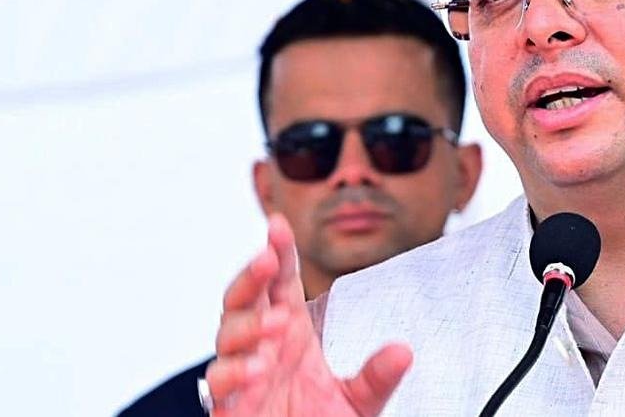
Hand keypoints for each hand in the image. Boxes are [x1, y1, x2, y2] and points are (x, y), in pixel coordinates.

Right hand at [204, 214, 411, 415]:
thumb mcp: (359, 402)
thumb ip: (376, 376)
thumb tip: (404, 351)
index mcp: (292, 332)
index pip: (280, 282)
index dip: (277, 252)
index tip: (278, 224)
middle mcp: (262, 346)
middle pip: (245, 298)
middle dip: (252, 275)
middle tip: (267, 259)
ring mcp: (243, 373)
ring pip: (228, 333)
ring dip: (249, 324)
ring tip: (276, 324)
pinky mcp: (230, 406)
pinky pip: (220, 382)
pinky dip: (236, 371)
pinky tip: (258, 367)